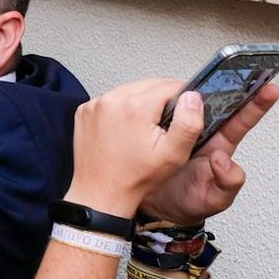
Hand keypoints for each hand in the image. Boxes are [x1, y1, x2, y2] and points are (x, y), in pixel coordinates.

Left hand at [65, 80, 203, 219]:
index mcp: (136, 107)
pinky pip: (111, 99)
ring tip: (147, 125)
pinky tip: (126, 128)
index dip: (184, 96)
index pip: (170, 85)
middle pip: (149, 84)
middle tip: (168, 121)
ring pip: (130, 90)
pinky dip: (121, 107)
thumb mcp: (173, 154)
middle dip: (163, 98)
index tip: (186, 109)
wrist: (101, 194)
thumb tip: (193, 97)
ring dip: (142, 101)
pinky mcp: (85, 111)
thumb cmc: (135, 179)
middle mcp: (112, 100)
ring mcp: (95, 105)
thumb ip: (188, 123)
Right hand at [138, 82, 278, 225]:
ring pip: (193, 104)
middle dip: (229, 81)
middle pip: (218, 104)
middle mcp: (203, 134)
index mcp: (220, 147)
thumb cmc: (189, 201)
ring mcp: (183, 131)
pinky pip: (168, 114)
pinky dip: (168, 103)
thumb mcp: (215, 199)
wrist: (154, 206)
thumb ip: (227, 183)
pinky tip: (169, 94)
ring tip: (207, 73)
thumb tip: (222, 160)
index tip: (271, 87)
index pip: (240, 122)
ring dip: (197, 88)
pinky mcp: (163, 131)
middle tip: (239, 64)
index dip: (256, 104)